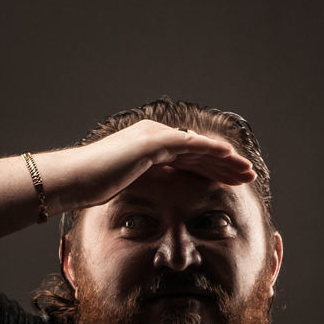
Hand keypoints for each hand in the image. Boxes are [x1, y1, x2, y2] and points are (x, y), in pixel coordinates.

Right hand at [57, 119, 255, 211]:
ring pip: (200, 148)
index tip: (231, 182)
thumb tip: (167, 187)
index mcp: (150, 146)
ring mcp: (155, 136)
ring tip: (247, 171)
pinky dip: (211, 151)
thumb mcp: (130, 183)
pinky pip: (190, 145)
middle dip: (225, 165)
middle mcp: (155, 135)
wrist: (75, 179)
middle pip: (199, 151)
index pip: (189, 158)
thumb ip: (150, 179)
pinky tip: (229, 158)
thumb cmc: (94, 185)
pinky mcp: (154, 141)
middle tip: (247, 176)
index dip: (213, 170)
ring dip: (226, 160)